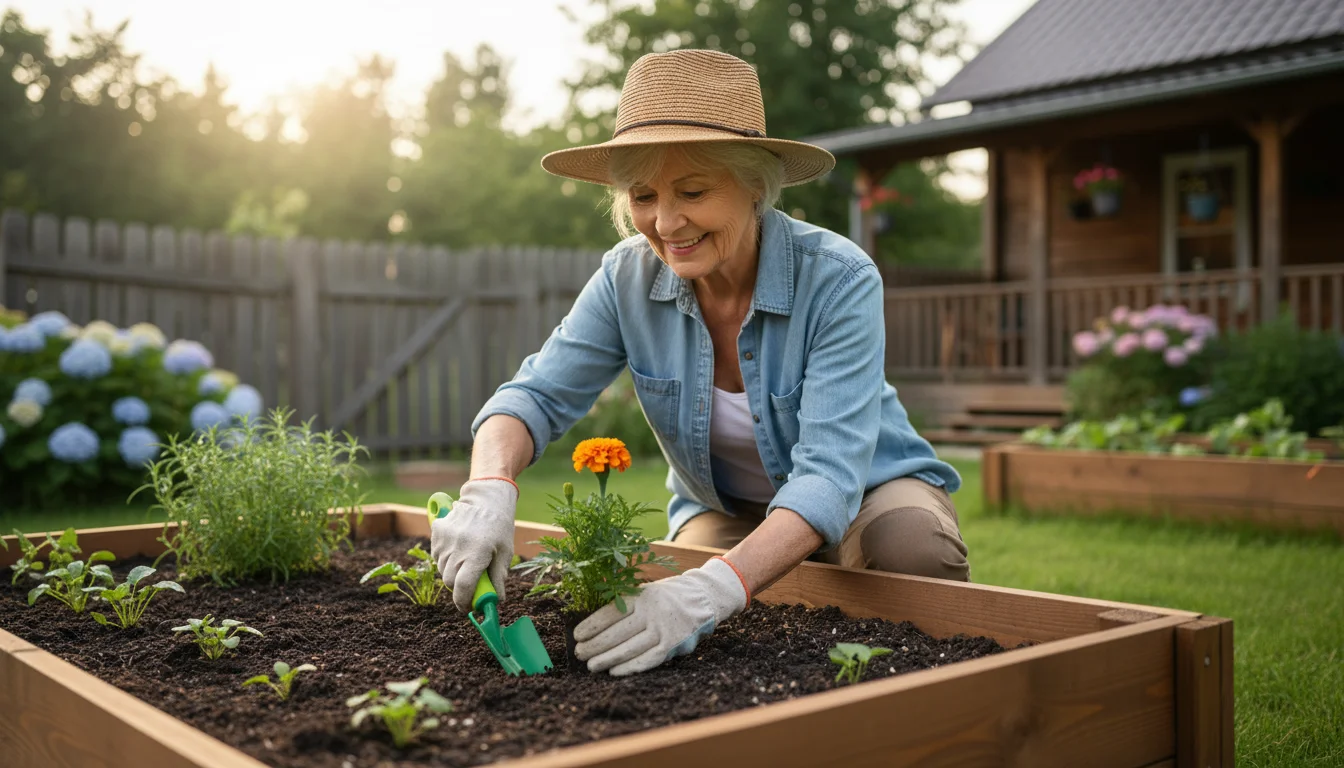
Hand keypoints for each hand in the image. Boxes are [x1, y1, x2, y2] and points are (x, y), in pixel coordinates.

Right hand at [431, 478, 517, 612]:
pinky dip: (445, 559)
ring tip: (466, 561)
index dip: (464, 602)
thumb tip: (498, 600)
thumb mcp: (505, 552)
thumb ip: (499, 577)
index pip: (463, 586)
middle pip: (450, 581)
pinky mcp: (437, 531)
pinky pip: (437, 556)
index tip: (468, 608)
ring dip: (452, 573)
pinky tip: (458, 549)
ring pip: (442, 569)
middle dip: (459, 588)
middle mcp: (458, 546)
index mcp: (477, 552)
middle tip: (471, 584)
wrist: (486, 498)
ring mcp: (445, 538)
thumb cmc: (499, 527)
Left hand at [574, 557, 748, 675]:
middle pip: (617, 633)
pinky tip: (614, 672)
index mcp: (642, 595)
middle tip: (579, 654)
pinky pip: (647, 660)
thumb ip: (625, 603)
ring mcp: (664, 629)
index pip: (611, 612)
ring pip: (629, 648)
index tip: (577, 635)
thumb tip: (594, 624)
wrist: (704, 597)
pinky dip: (629, 667)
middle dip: (594, 645)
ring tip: (591, 666)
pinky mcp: (673, 645)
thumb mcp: (647, 591)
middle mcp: (652, 611)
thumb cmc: (667, 598)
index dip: (592, 625)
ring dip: (607, 659)